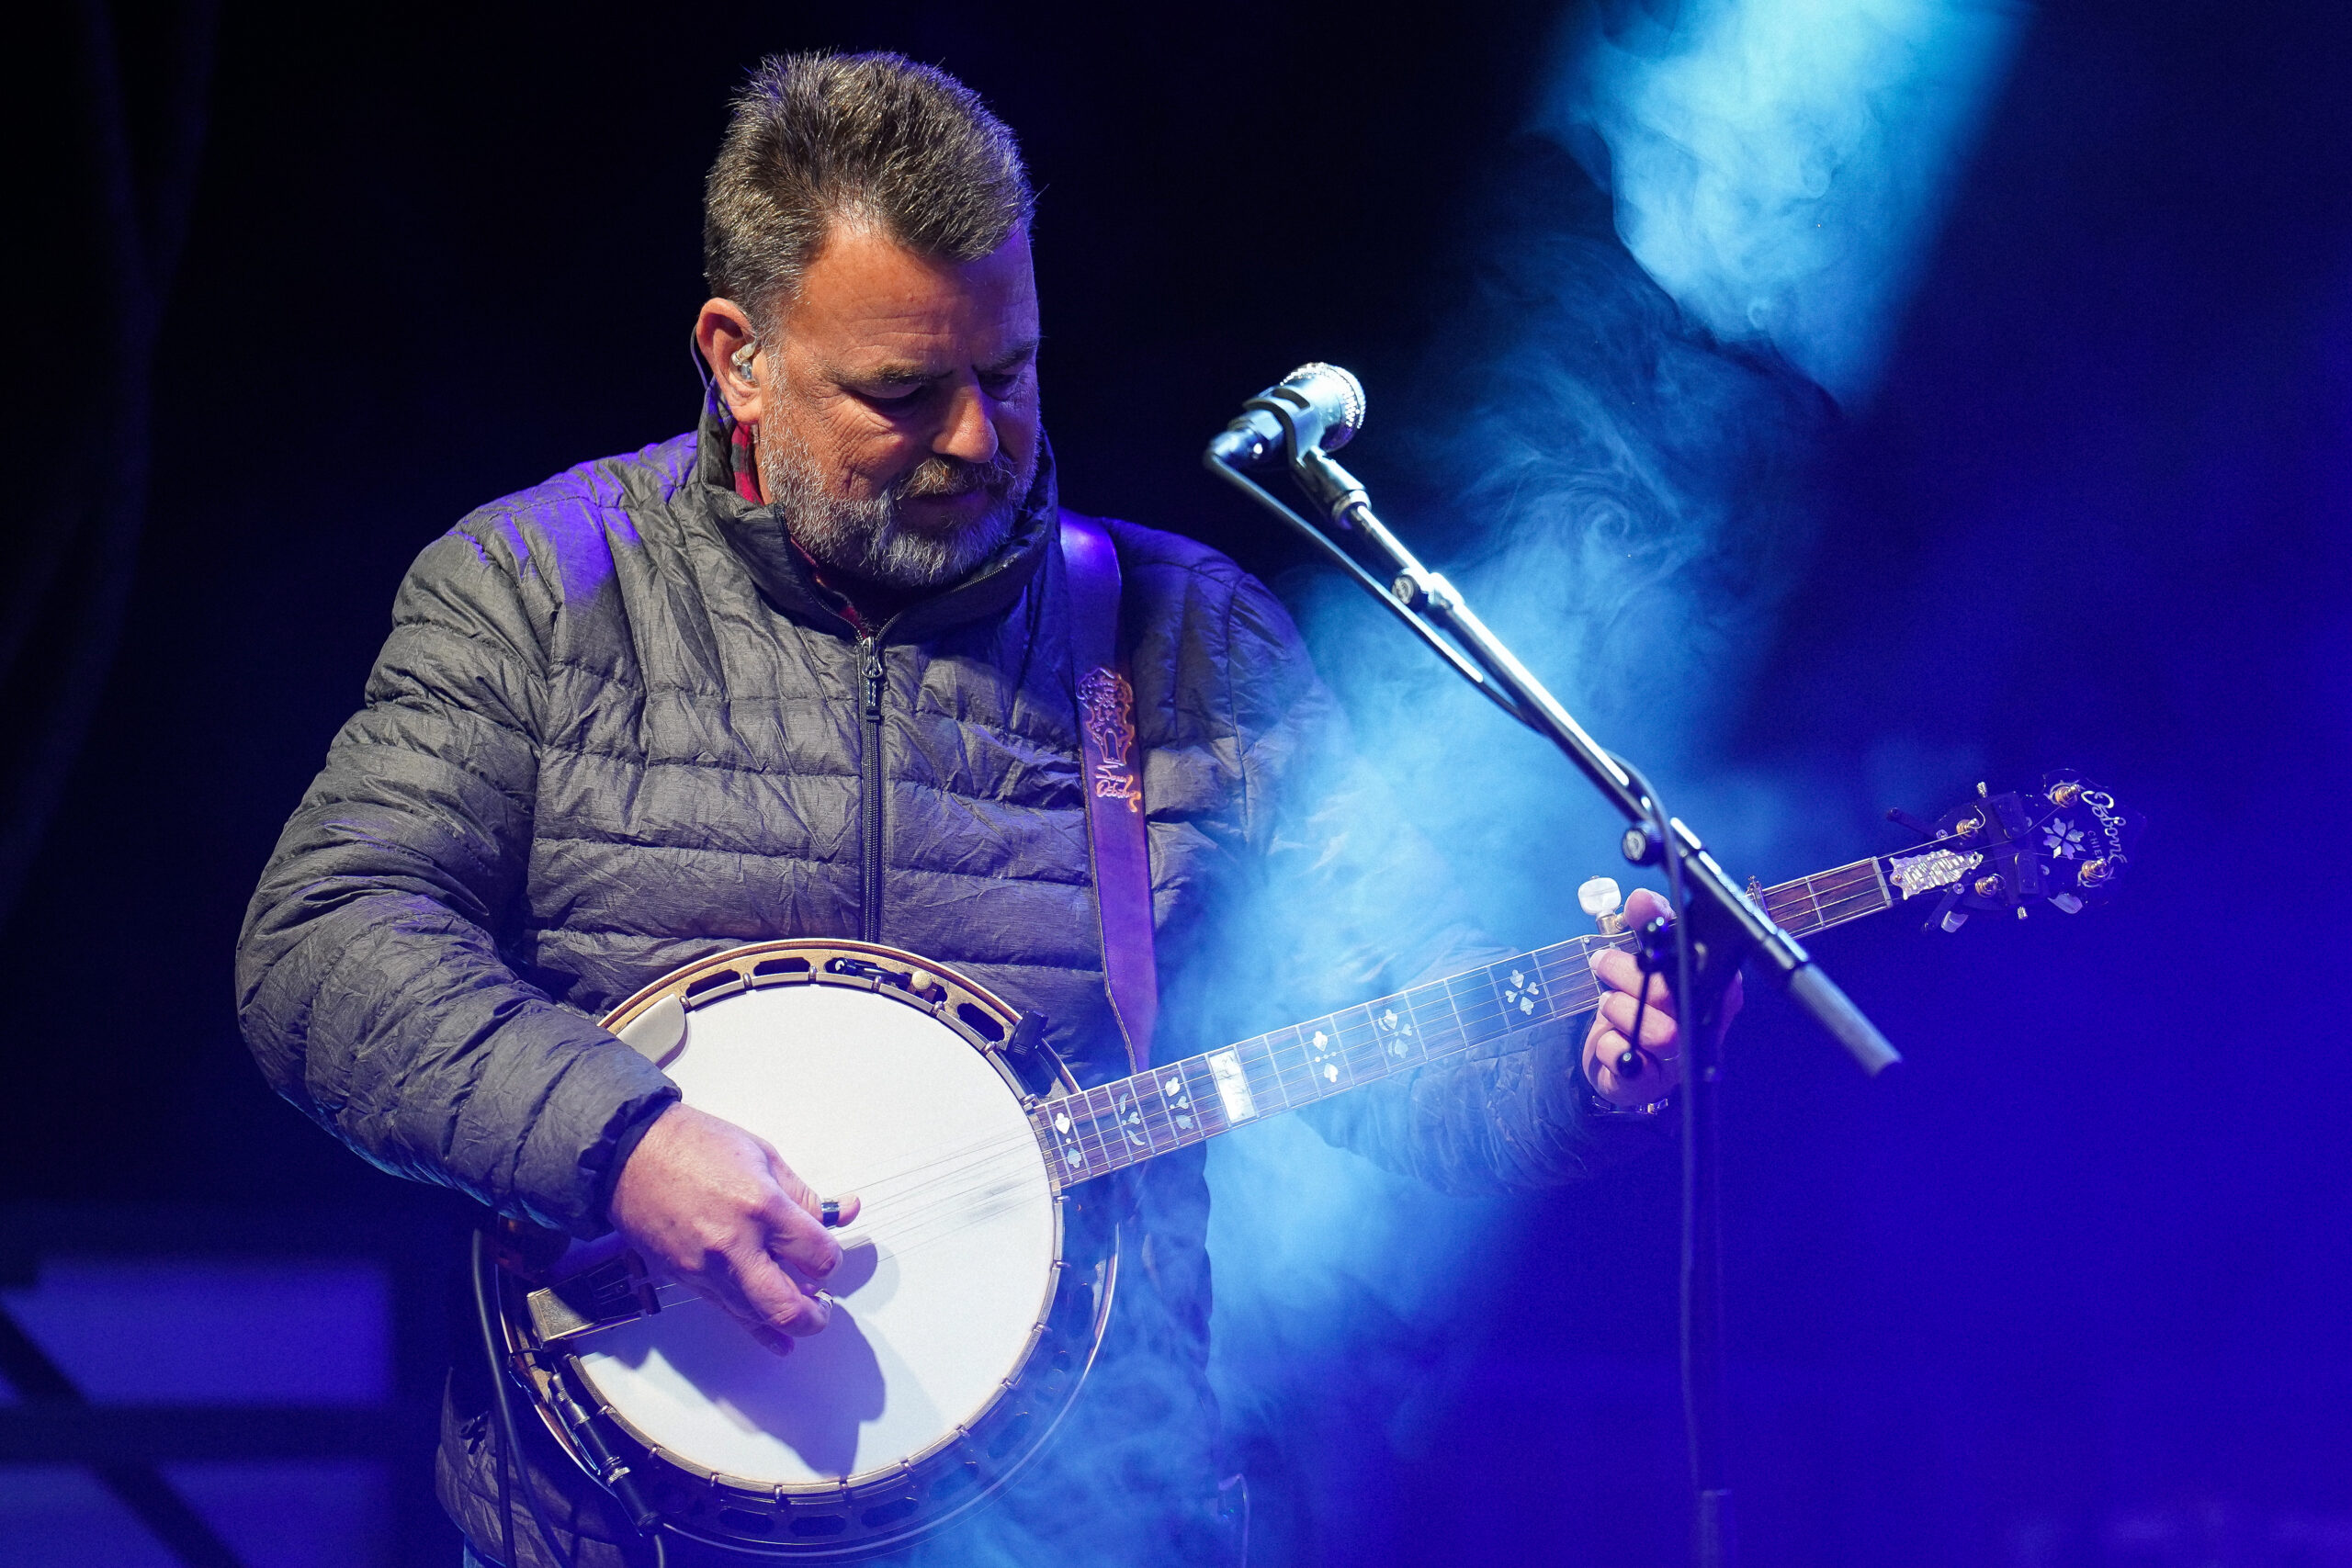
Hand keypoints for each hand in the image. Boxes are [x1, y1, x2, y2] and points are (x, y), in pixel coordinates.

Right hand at [607, 1103, 861, 1354]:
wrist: (630, 1156)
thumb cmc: (694, 1146)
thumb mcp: (764, 1157)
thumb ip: (804, 1195)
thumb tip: (841, 1213)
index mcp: (762, 1208)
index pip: (818, 1255)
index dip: (831, 1258)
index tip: (827, 1253)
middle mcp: (735, 1246)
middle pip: (788, 1306)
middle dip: (816, 1314)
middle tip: (824, 1304)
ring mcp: (707, 1269)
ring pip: (758, 1317)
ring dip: (788, 1322)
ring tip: (803, 1310)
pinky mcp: (687, 1280)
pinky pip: (729, 1315)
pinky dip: (758, 1331)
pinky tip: (778, 1342)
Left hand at [1580, 888, 1745, 1107]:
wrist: (1620, 1057)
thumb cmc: (1640, 1002)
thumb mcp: (1645, 957)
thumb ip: (1647, 924)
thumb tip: (1643, 899)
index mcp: (1714, 987)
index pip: (1703, 957)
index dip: (1667, 936)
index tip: (1643, 922)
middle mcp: (1704, 1022)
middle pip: (1672, 992)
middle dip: (1626, 971)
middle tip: (1603, 962)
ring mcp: (1681, 1057)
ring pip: (1659, 1031)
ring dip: (1620, 1009)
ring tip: (1608, 1002)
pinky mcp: (1652, 1083)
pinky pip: (1629, 1063)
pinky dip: (1610, 1046)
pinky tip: (1610, 1038)